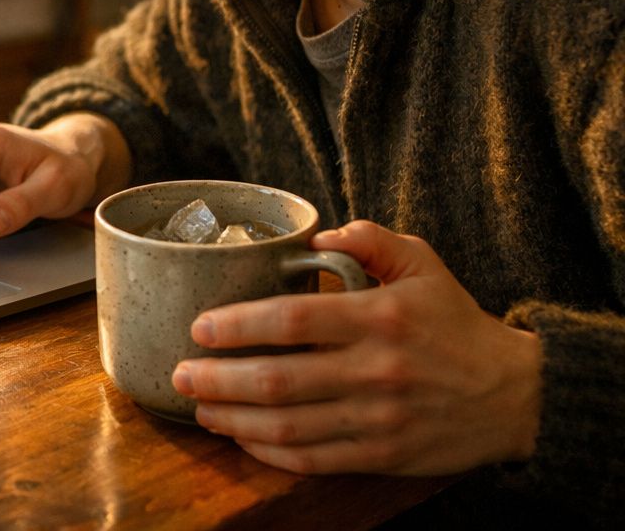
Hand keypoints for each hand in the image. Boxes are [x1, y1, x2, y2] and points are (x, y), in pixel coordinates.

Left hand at [171, 220, 541, 475]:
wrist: (516, 394)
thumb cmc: (455, 323)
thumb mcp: (422, 263)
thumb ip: (368, 239)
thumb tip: (316, 236)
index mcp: (377, 318)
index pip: (291, 321)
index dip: (236, 326)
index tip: (199, 328)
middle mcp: (374, 370)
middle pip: (277, 380)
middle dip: (217, 379)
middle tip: (180, 373)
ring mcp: (378, 419)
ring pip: (287, 426)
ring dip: (233, 419)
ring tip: (199, 406)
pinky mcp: (384, 457)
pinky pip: (314, 460)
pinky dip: (270, 453)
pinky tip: (243, 437)